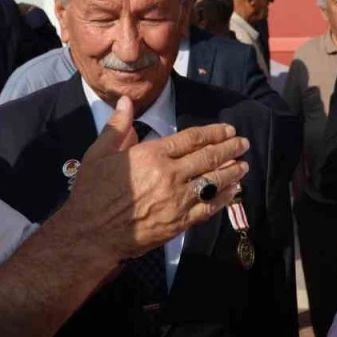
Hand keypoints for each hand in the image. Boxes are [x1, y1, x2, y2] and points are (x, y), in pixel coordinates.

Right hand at [63, 96, 249, 258]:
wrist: (92, 234)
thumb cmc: (92, 193)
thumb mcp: (98, 154)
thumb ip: (117, 127)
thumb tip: (126, 102)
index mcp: (152, 155)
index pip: (191, 139)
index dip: (213, 133)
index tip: (227, 130)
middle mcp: (170, 175)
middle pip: (208, 158)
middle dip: (229, 149)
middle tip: (243, 143)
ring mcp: (177, 200)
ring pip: (213, 182)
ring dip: (232, 172)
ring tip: (244, 164)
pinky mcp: (180, 222)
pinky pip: (209, 207)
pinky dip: (224, 198)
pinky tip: (234, 191)